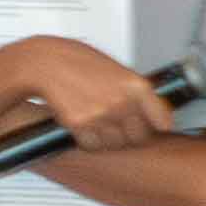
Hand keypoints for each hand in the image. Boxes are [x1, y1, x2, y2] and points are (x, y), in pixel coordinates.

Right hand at [0, 38, 178, 158]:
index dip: (157, 126)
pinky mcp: (80, 126)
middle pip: (139, 137)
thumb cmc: (75, 59)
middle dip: (129, 134)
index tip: (155, 128)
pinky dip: (87, 140)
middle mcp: (122, 102)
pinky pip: (92, 145)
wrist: (42, 63)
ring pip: (115, 144)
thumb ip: (133, 90)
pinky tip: (82, 125)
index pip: (162, 119)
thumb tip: (149, 107)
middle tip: (119, 125)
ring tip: (97, 122)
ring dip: (107, 139)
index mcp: (135, 85)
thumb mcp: (114, 68)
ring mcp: (101, 116)